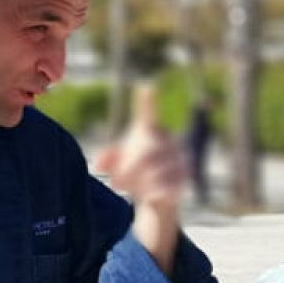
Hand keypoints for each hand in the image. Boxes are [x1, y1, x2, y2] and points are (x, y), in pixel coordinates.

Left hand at [93, 84, 185, 209]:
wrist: (157, 193)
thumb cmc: (135, 170)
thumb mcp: (117, 164)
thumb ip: (107, 159)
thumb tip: (99, 163)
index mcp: (150, 131)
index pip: (149, 114)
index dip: (147, 102)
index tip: (146, 87)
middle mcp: (168, 140)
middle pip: (146, 154)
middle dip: (128, 170)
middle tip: (115, 183)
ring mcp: (179, 157)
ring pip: (155, 172)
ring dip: (139, 184)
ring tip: (134, 190)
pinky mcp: (184, 177)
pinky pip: (166, 185)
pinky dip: (152, 193)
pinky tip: (149, 195)